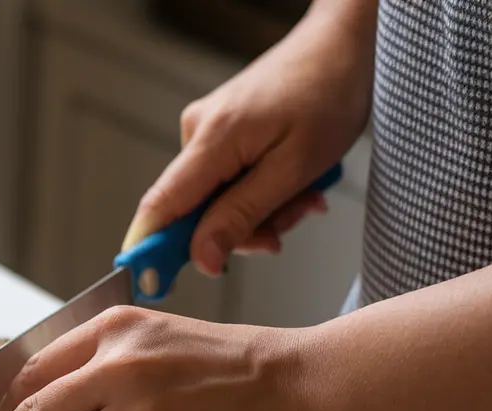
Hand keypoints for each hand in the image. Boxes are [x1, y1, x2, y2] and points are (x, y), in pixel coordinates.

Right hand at [123, 1, 376, 274]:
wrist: (346, 45)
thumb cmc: (328, 94)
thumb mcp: (293, 168)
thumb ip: (242, 215)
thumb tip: (201, 258)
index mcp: (212, 140)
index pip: (160, 207)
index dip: (148, 250)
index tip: (145, 285)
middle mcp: (198, 133)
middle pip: (194, 212)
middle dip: (241, 229)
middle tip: (287, 226)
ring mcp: (207, 131)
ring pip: (217, 201)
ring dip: (261, 211)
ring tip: (304, 195)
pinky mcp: (222, 132)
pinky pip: (229, 181)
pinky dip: (261, 191)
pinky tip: (293, 182)